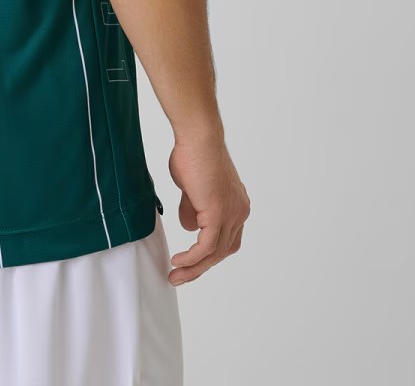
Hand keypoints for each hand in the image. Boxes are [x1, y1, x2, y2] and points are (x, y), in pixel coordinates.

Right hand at [167, 131, 249, 284]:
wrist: (198, 138)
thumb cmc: (194, 154)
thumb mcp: (192, 188)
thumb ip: (194, 208)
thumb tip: (190, 226)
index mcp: (237, 205)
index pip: (227, 239)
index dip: (209, 253)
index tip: (190, 261)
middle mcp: (239, 212)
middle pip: (222, 251)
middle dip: (200, 267)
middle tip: (180, 276)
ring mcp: (231, 215)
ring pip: (214, 253)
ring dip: (193, 268)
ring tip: (175, 276)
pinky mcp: (218, 215)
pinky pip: (206, 247)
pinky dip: (192, 258)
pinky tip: (178, 262)